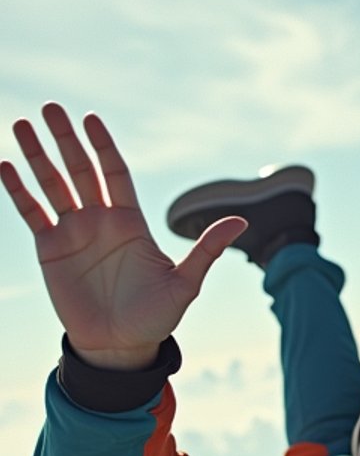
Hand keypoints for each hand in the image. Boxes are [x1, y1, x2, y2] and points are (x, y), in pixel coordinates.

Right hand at [0, 103, 246, 367]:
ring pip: (52, 184)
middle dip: (66, 139)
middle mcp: (100, 220)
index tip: (91, 119)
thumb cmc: (156, 318)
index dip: (102, 146)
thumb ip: (206, 250)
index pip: (114, 173)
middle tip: (51, 107)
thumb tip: (240, 221)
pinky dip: (19, 190)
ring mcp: (73, 233)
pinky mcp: (50, 250)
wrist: (120, 347)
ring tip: (21, 124)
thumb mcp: (184, 284)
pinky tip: (6, 166)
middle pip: (81, 170)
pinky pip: (33, 212)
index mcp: (130, 222)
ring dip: (37, 155)